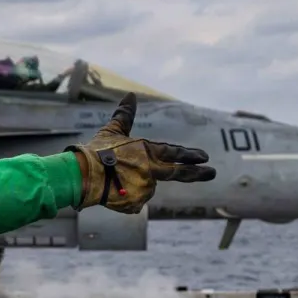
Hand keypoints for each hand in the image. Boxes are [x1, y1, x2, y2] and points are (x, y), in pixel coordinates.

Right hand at [67, 93, 215, 213]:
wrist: (84, 174)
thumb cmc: (96, 151)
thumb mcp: (112, 131)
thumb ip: (125, 115)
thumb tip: (131, 94)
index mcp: (146, 151)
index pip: (173, 152)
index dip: (189, 154)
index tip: (204, 156)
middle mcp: (151, 169)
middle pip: (178, 173)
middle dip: (198, 173)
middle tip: (213, 172)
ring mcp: (145, 187)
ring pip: (145, 188)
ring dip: (134, 186)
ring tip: (113, 180)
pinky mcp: (136, 203)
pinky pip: (133, 203)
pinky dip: (124, 199)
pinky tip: (112, 192)